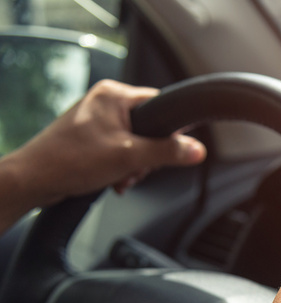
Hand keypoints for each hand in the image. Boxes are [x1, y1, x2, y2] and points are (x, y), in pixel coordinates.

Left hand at [6, 79, 205, 205]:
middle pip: (150, 127)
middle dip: (147, 155)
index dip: (171, 129)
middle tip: (135, 168)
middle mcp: (106, 103)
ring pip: (136, 143)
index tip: (174, 147)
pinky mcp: (91, 138)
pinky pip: (121, 150)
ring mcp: (97, 120)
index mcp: (114, 95)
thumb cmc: (70, 161)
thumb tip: (197, 150)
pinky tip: (114, 179)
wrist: (34, 180)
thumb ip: (167, 152)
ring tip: (120, 176)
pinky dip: (122, 167)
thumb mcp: (129, 157)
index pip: (160, 104)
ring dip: (134, 165)